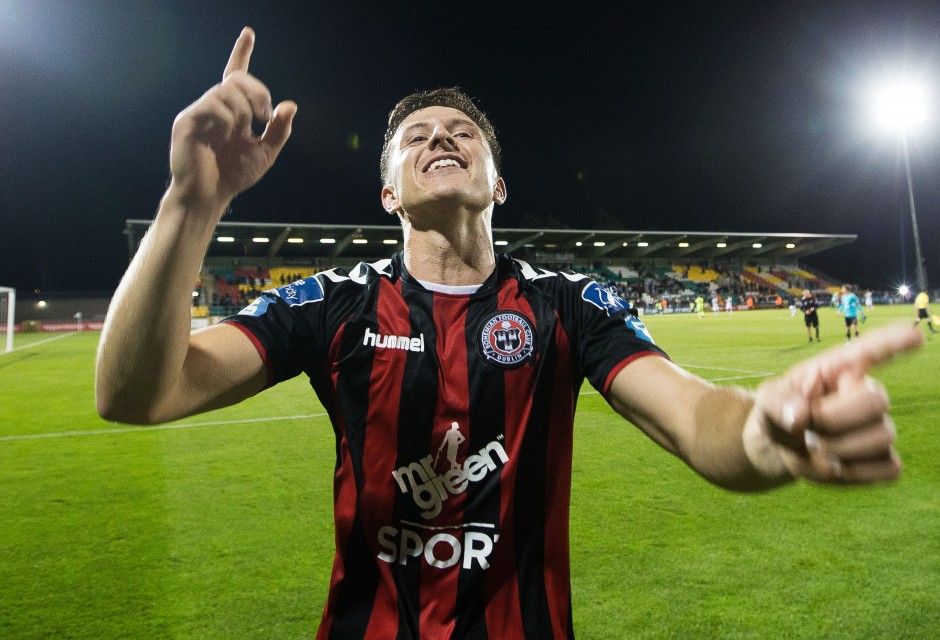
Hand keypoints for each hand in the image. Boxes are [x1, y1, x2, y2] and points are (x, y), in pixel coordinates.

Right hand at [168, 27, 296, 210]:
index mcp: (232, 111)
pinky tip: (227, 134)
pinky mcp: (187, 121)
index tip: (249, 33)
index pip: (236, 74)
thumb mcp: (266, 152)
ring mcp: (199, 112)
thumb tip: (290, 105)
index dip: (242, 53)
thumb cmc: (234, 174)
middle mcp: (215, 106)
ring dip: (245, 110)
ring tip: (243, 131)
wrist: (210, 195)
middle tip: (266, 116)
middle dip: (258, 92)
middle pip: (238, 79)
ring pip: (227, 91)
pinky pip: (213, 105)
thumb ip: (279, 130)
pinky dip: (228, 119)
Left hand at [744, 324, 923, 483]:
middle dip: (834, 420)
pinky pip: (888, 468)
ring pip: (881, 438)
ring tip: (813, 447)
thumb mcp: (767, 401)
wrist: (778, 450)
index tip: (915, 336)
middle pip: (876, 401)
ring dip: (838, 449)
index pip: (873, 349)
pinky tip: (834, 466)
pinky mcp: (884, 459)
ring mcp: (879, 427)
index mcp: (839, 369)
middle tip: (806, 427)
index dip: (896, 342)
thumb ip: (776, 402)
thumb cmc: (779, 414)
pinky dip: (855, 473)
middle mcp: (866, 394)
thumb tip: (802, 415)